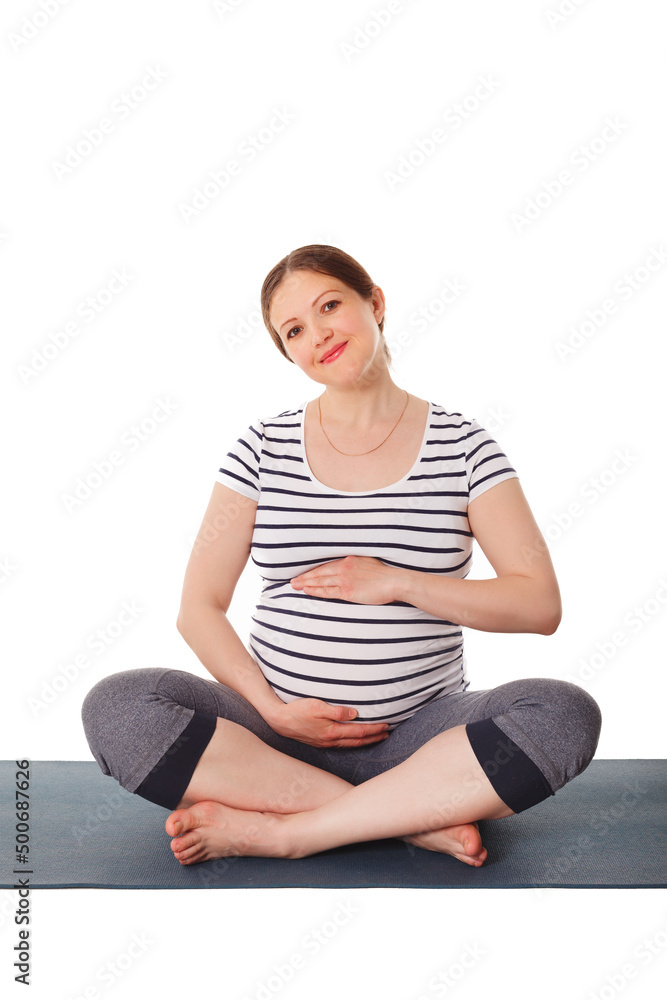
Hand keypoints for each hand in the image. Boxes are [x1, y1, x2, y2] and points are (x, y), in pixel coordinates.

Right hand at [267, 696, 389, 747]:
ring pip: (350, 744)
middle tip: (387, 734)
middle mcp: (330, 740)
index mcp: (332, 731)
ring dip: (365, 741)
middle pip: (357, 741)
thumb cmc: (297, 710)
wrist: (279, 720)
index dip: (374, 729)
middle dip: (374, 737)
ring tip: (376, 737)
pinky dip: (352, 743)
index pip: (359, 732)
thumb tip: (354, 713)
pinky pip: (341, 745)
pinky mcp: (319, 742)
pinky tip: (354, 740)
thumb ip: (337, 711)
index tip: (386, 726)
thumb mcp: (317, 706)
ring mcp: (325, 743)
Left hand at [290, 555, 402, 604]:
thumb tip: (350, 566)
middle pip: (320, 572)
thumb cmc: (384, 574)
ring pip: (320, 581)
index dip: (313, 569)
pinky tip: (308, 591)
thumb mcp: (368, 562)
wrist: (394, 581)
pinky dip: (316, 591)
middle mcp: (345, 567)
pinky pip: (328, 592)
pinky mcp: (348, 591)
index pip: (326, 565)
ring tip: (295, 586)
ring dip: (306, 583)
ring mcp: (345, 579)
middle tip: (292, 581)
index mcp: (349, 559)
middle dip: (304, 576)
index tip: (303, 572)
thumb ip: (357, 564)